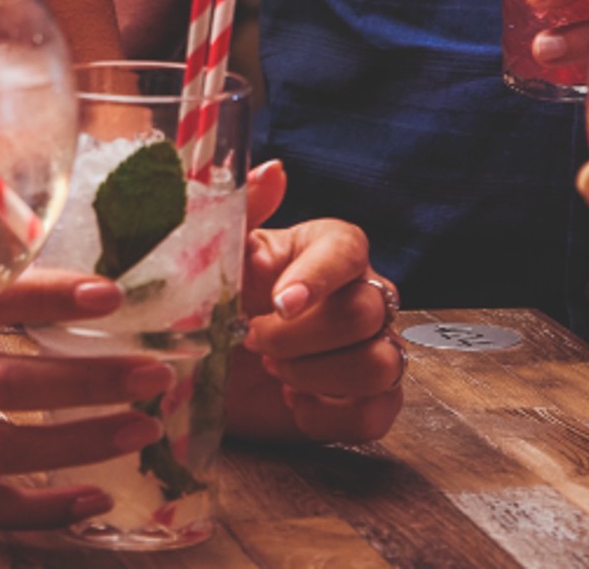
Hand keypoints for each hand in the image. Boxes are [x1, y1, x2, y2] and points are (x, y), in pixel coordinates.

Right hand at [0, 271, 179, 531]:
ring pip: (5, 449)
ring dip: (78, 444)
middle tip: (155, 374)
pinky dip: (43, 510)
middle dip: (88, 381)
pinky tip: (96, 499)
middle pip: (11, 385)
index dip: (52, 298)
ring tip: (142, 429)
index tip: (111, 293)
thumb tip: (93, 285)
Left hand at [226, 159, 405, 443]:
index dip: (318, 277)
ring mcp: (372, 347)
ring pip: (381, 364)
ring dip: (318, 376)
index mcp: (327, 249)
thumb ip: (246, 211)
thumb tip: (274, 171)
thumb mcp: (220, 255)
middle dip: (301, 338)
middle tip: (255, 342)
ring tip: (276, 372)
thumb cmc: (217, 303)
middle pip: (365, 313)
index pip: (348, 250)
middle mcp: (361, 292)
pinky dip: (329, 416)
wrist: (207, 371)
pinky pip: (378, 413)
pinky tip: (294, 403)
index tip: (280, 303)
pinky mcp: (369, 399)